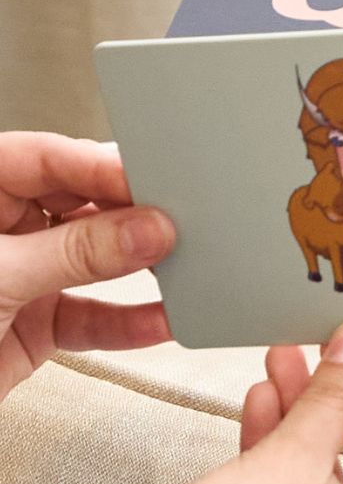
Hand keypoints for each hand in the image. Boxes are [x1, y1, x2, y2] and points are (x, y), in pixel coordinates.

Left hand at [0, 131, 175, 398]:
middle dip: (130, 218)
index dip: (102, 165)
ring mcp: (19, 277)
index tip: (155, 179)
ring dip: (139, 272)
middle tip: (178, 221)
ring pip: (94, 262)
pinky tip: (160, 320)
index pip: (46, 159)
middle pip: (80, 206)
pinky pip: (92, 316)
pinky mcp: (34, 324)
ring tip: (182, 267)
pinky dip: (128, 323)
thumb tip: (146, 229)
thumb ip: (75, 251)